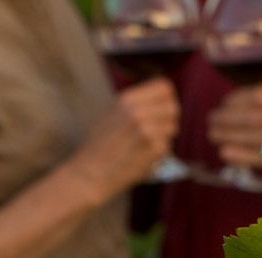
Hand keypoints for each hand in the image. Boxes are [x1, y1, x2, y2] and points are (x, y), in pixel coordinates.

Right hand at [65, 77, 179, 202]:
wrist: (87, 175)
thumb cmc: (99, 145)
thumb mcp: (113, 112)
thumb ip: (137, 103)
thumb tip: (163, 98)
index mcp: (128, 99)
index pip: (165, 87)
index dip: (167, 97)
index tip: (162, 107)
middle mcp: (139, 111)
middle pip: (173, 107)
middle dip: (169, 118)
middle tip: (158, 128)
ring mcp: (147, 131)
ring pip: (173, 127)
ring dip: (164, 136)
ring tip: (146, 144)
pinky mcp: (153, 150)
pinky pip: (168, 146)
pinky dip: (159, 153)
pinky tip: (142, 156)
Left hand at [207, 84, 261, 170]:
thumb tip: (257, 90)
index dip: (241, 99)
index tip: (225, 102)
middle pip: (257, 116)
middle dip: (231, 117)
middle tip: (211, 119)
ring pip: (259, 136)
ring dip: (232, 134)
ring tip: (212, 134)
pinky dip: (245, 155)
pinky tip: (226, 153)